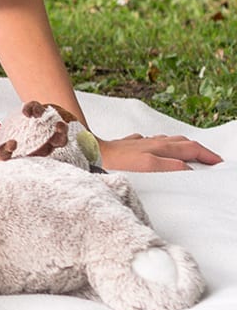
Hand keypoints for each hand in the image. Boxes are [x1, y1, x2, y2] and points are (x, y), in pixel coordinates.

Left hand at [97, 132, 222, 172]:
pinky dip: (163, 145)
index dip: (207, 155)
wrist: (90, 151)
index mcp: (161, 147)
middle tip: (212, 160)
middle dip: (200, 150)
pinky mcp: (130, 145)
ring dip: (184, 146)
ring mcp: (141, 143)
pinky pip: (151, 142)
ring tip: (193, 153)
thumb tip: (189, 168)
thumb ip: (170, 166)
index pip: (191, 148)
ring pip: (169, 141)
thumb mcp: (147, 166)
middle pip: (183, 143)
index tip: (219, 163)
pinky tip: (160, 149)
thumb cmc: (117, 161)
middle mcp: (153, 142)